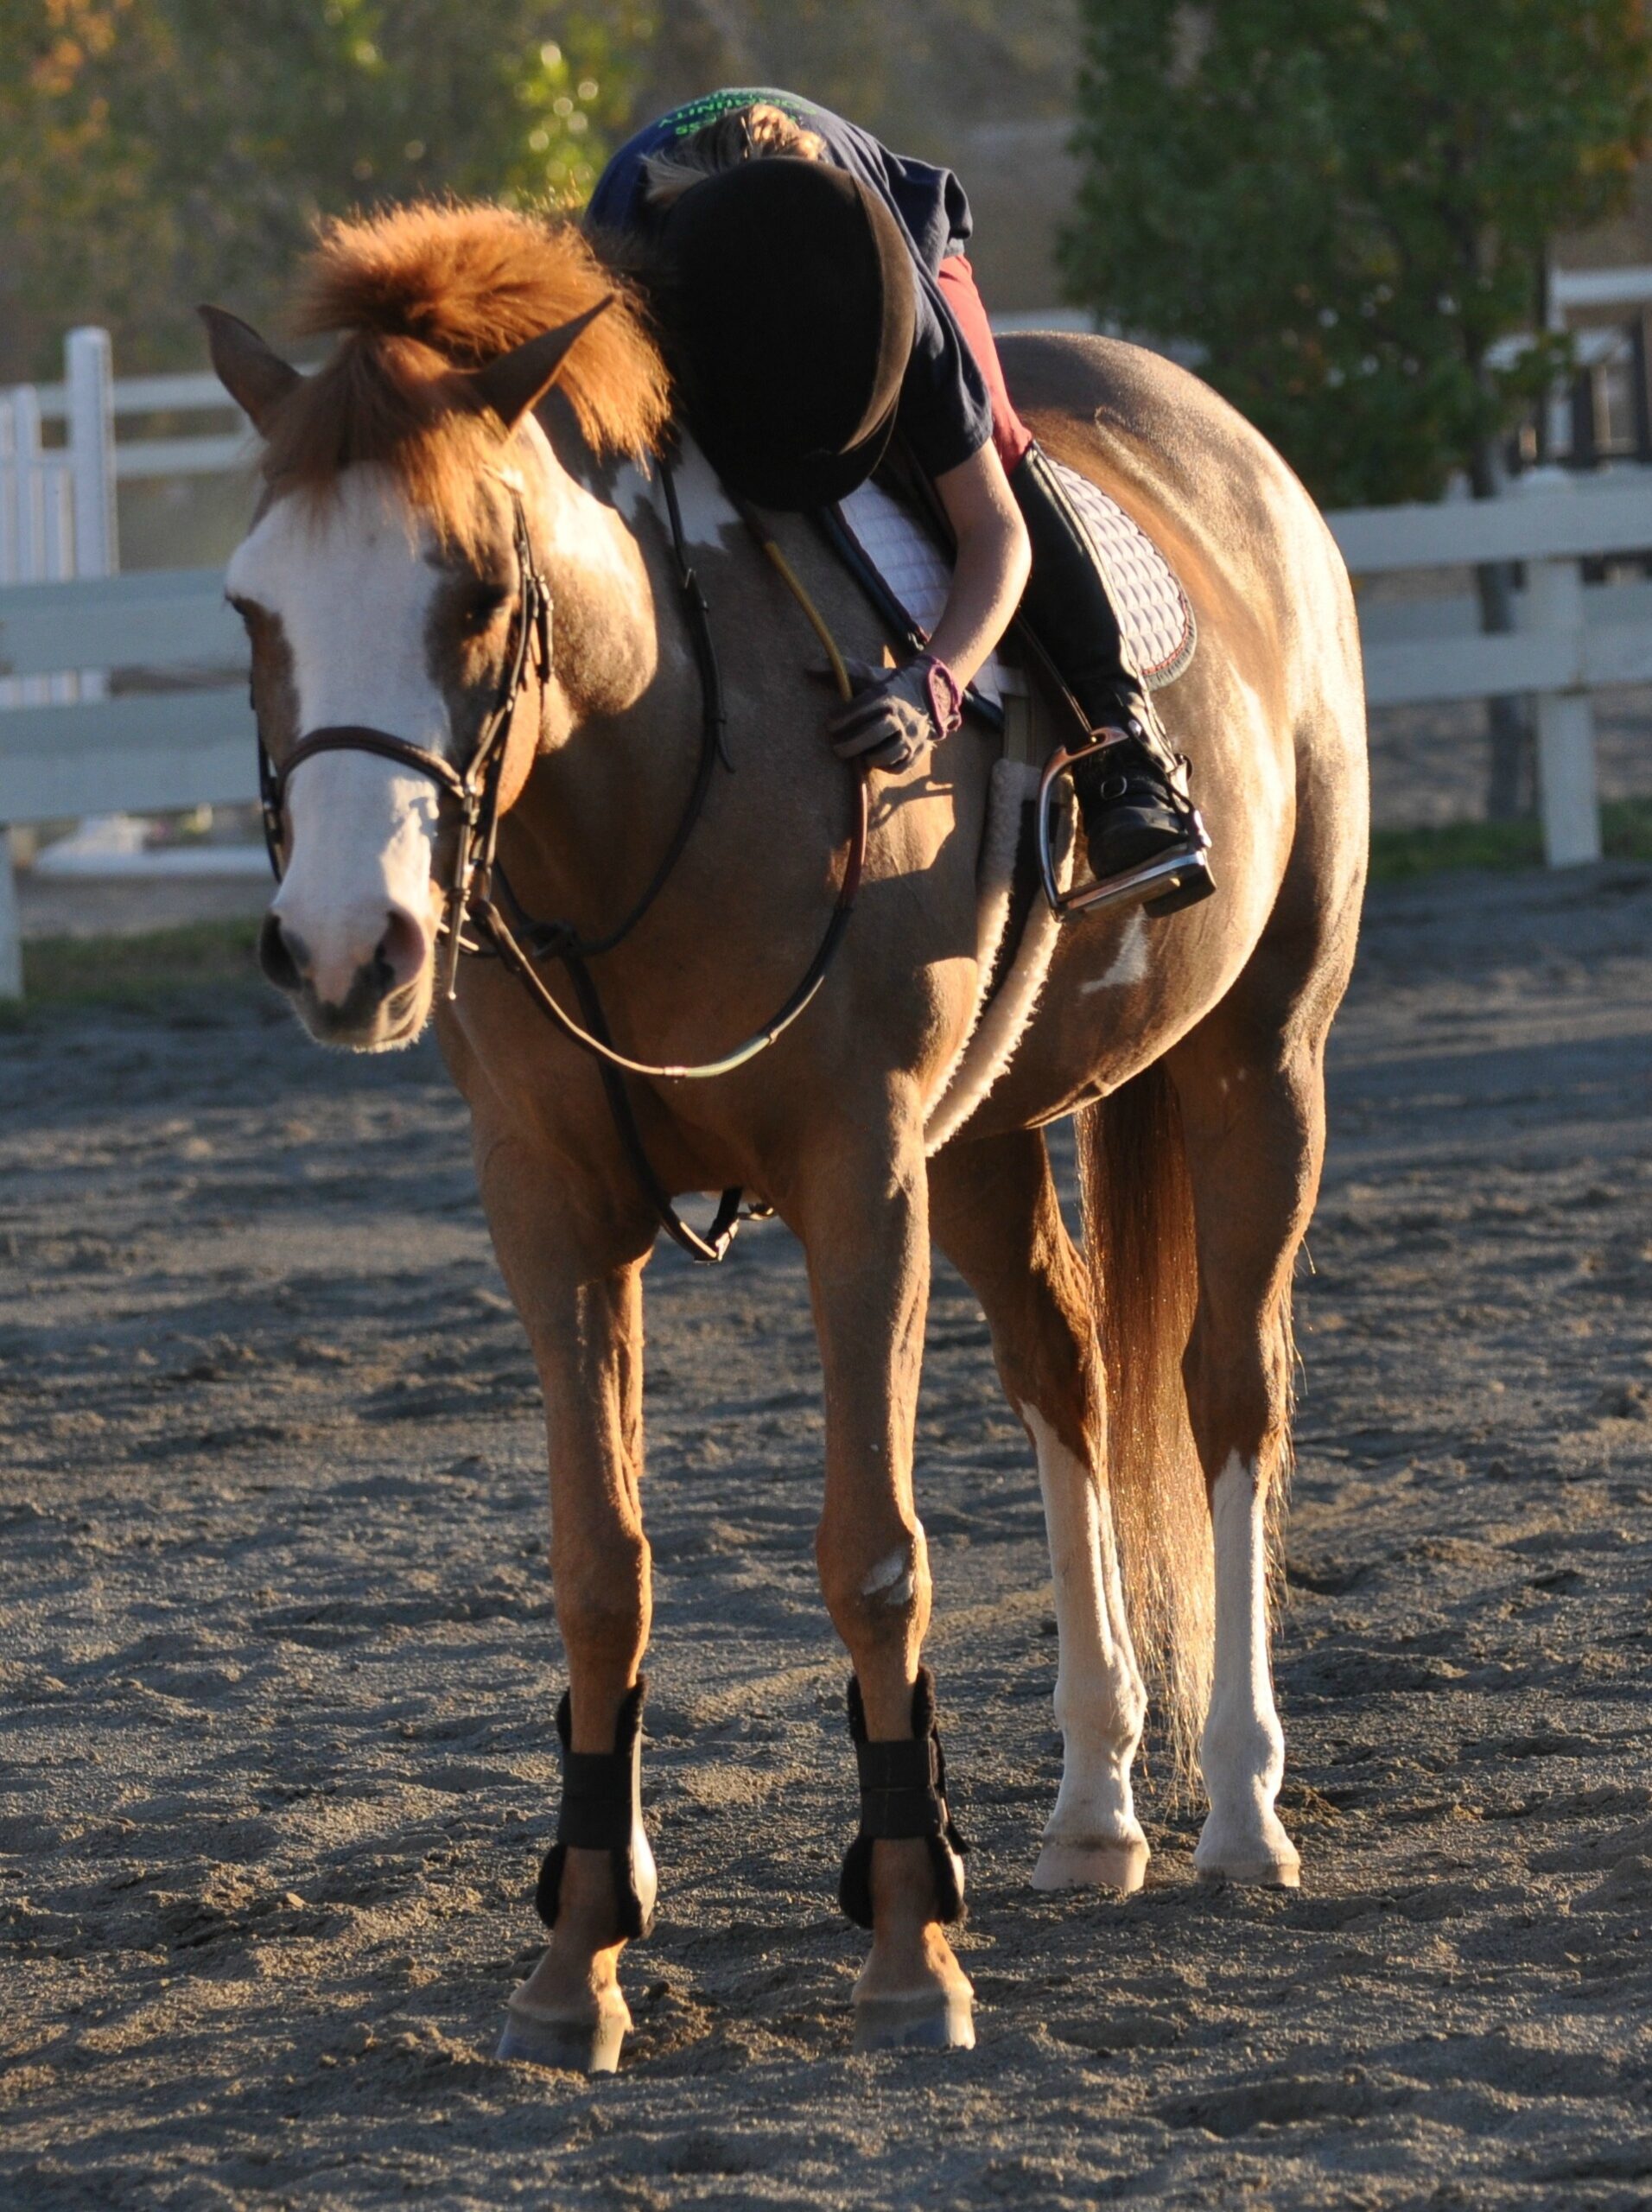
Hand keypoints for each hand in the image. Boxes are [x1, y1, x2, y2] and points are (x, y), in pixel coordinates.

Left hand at [826, 654, 962, 774]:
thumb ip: (840, 671)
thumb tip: (808, 665)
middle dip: (853, 743)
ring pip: (891, 752)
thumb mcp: (868, 676)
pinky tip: (875, 760)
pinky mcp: (918, 751)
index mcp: (888, 695)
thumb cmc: (889, 687)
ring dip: (871, 757)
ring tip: (858, 756)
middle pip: (877, 731)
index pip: (865, 706)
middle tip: (836, 748)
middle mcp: (901, 715)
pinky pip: (901, 766)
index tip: (830, 725)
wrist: (930, 695)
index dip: (846, 716)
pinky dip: (886, 767)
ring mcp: (912, 735)